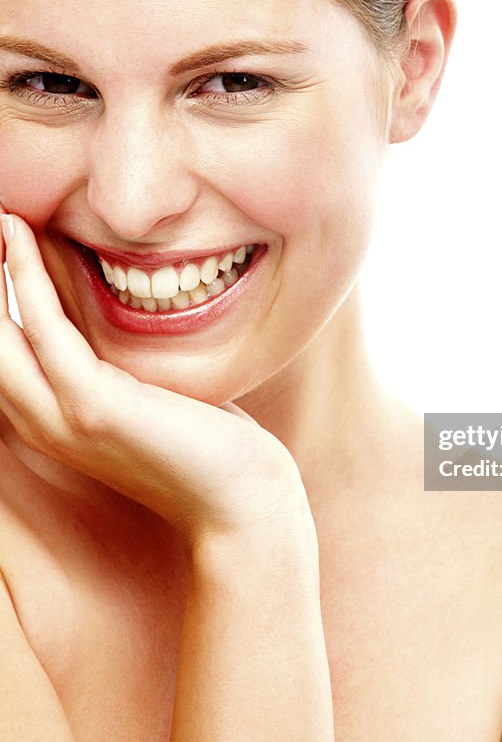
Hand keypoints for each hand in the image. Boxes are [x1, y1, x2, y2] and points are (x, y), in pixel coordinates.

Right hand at [0, 212, 308, 544]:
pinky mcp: (94, 409)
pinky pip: (44, 332)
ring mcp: (63, 420)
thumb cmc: (207, 447)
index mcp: (55, 421)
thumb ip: (119, 362)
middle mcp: (44, 424)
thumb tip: (119, 307)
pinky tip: (21, 238)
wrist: (241, 503)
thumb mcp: (149, 395)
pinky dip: (28, 280)